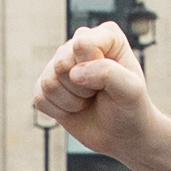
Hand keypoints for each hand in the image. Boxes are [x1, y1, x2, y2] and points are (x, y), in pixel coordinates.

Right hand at [32, 21, 159, 154]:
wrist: (122, 134)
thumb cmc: (130, 107)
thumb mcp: (130, 90)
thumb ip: (107, 73)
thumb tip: (72, 73)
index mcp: (106, 35)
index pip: (82, 44)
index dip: (93, 67)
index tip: (111, 81)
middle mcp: (80, 44)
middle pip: (61, 63)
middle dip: (81, 87)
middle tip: (99, 92)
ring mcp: (60, 64)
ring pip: (49, 82)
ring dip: (72, 101)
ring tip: (89, 100)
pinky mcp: (46, 85)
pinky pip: (40, 98)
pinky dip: (59, 111)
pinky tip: (75, 108)